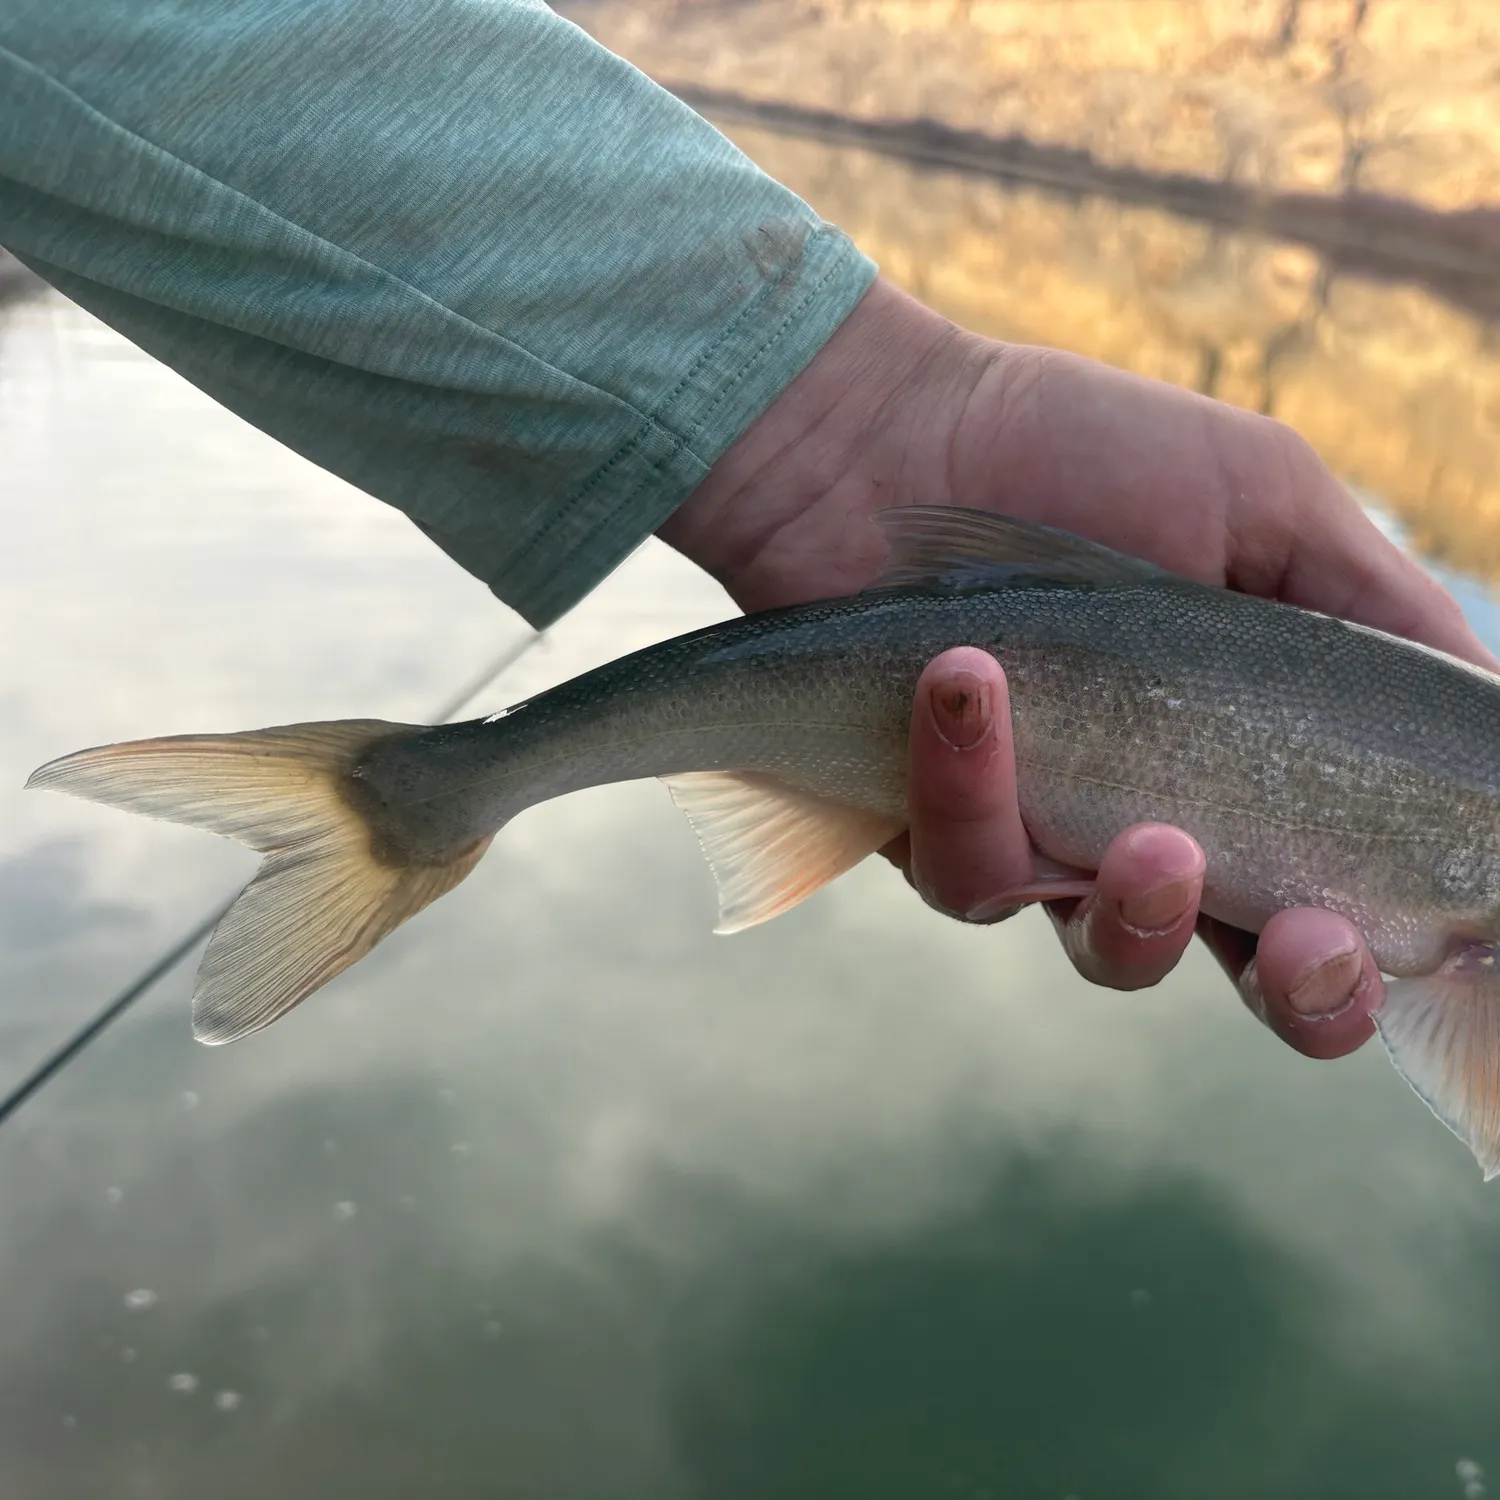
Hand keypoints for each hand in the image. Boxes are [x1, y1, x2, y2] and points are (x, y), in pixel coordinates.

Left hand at [661, 278, 1494, 1058]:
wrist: (893, 440)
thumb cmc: (1085, 457)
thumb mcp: (1269, 504)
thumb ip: (1380, 609)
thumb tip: (1499, 703)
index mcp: (1255, 767)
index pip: (1346, 895)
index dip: (1387, 946)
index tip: (1417, 931)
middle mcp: (1161, 826)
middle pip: (1252, 974)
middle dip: (1302, 990)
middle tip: (1311, 944)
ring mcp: (1047, 842)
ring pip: (1106, 952)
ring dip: (1141, 905)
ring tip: (1146, 828)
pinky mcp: (937, 836)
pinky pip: (972, 874)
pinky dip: (975, 786)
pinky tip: (966, 685)